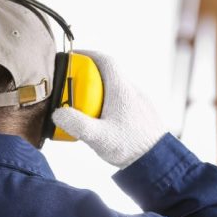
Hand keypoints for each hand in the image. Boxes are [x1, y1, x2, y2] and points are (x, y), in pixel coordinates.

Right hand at [52, 51, 166, 168]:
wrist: (158, 161)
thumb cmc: (132, 148)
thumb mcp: (99, 137)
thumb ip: (77, 124)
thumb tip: (58, 113)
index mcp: (122, 90)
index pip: (104, 60)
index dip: (87, 55)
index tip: (72, 58)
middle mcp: (132, 91)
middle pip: (108, 74)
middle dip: (87, 77)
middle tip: (71, 89)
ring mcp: (139, 102)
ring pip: (115, 88)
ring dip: (98, 93)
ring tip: (84, 109)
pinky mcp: (142, 114)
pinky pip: (122, 101)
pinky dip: (108, 104)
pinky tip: (102, 122)